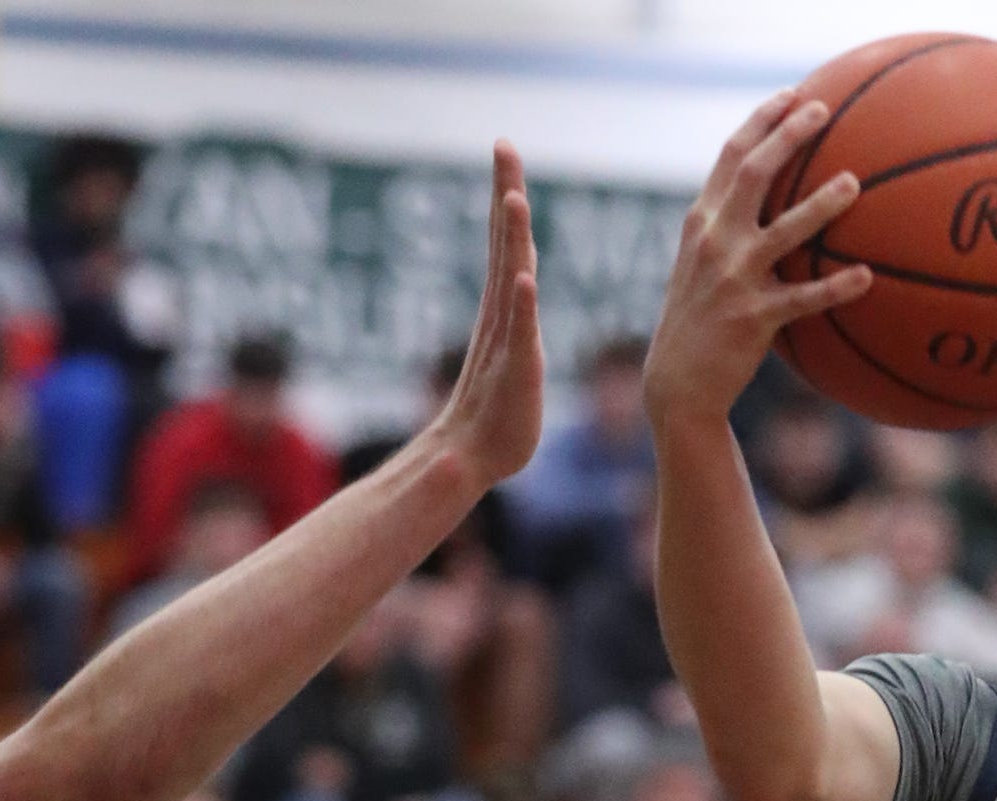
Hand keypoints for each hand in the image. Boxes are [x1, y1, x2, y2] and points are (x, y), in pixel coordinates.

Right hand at [432, 142, 544, 490]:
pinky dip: (521, 303)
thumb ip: (519, 314)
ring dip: (511, 239)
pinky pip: (519, 333)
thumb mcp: (517, 353)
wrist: (472, 457)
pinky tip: (523, 277)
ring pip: (510, 279)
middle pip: (503, 243)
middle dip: (505, 192)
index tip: (504, 148)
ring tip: (513, 198)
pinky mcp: (516, 372)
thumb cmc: (499, 414)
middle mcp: (502, 315)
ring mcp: (506, 341)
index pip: (506, 240)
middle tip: (503, 146)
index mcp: (505, 307)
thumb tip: (521, 276)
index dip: (506, 193)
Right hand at [643, 90, 871, 425]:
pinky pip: (803, 298)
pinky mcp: (754, 319)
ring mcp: (734, 280)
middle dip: (788, 136)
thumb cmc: (699, 320)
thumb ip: (727, 228)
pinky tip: (866, 277)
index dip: (762, 121)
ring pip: (782, 231)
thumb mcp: (700, 265)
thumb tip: (771, 199)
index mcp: (703, 223)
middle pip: (753, 173)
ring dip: (819, 204)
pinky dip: (835, 287)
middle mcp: (715, 243)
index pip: (731, 156)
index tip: (793, 95)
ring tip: (852, 184)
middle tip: (824, 111)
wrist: (679, 382)